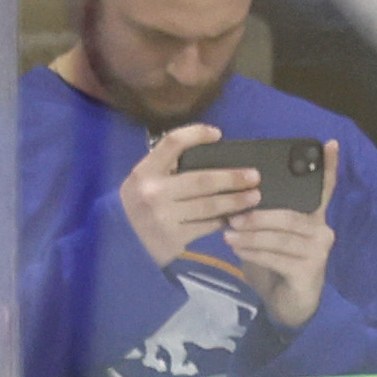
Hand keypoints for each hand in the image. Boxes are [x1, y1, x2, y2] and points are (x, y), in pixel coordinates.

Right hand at [118, 123, 257, 270]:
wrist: (121, 242)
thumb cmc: (138, 205)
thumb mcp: (144, 181)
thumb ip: (167, 168)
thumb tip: (210, 156)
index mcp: (145, 171)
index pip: (172, 143)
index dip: (196, 134)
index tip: (218, 134)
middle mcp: (154, 191)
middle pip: (202, 180)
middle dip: (232, 178)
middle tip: (254, 176)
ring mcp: (164, 216)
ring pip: (209, 206)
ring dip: (235, 201)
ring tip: (254, 196)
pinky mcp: (175, 237)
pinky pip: (206, 226)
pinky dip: (223, 220)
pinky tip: (235, 217)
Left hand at [224, 138, 337, 329]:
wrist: (288, 306)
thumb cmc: (276, 266)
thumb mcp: (269, 237)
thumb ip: (263, 218)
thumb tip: (236, 200)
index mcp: (314, 218)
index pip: (324, 189)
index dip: (328, 167)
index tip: (330, 143)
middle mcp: (322, 232)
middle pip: (290, 215)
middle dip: (258, 214)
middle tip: (232, 215)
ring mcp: (318, 252)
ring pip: (281, 236)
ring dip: (252, 234)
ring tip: (229, 232)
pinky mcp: (309, 271)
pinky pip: (277, 257)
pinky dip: (254, 252)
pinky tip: (238, 250)